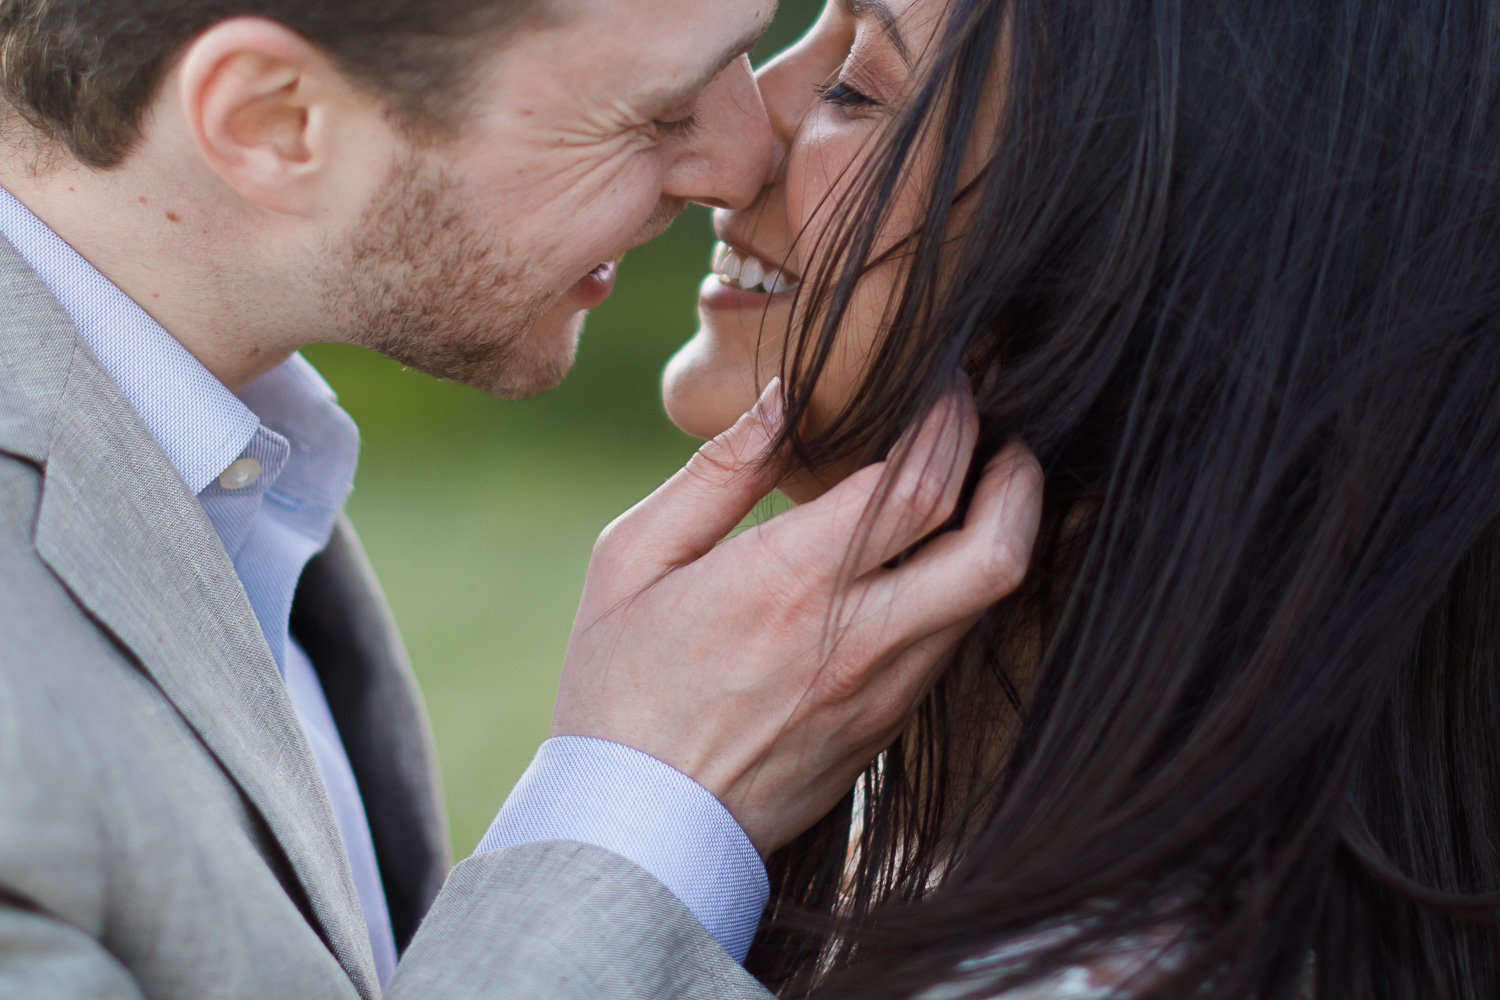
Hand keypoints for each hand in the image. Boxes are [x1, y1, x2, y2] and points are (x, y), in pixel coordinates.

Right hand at [551, 379, 1043, 854]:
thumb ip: (717, 472)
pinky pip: (950, 643)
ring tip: (981, 487)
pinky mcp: (886, 730)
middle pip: (993, 547)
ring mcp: (882, 692)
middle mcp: (856, 638)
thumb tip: (783, 396)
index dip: (951, 418)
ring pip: (988, 601)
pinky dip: (962, 587)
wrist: (636, 829)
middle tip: (1005, 436)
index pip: (919, 482)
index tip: (947, 384)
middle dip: (1018, 476)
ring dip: (1002, 531)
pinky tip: (930, 561)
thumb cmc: (619, 686)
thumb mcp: (633, 558)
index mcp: (789, 581)